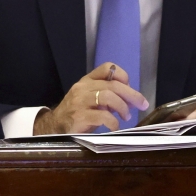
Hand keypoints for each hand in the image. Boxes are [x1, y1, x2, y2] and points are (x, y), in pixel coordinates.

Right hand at [33, 63, 149, 134]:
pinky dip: (113, 122)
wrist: (53, 127)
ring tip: (126, 117)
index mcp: (87, 81)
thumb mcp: (90, 100)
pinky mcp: (79, 116)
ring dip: (123, 107)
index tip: (130, 88)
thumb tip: (130, 99)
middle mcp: (83, 87)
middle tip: (142, 105)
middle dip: (131, 95)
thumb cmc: (76, 113)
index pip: (107, 68)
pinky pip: (102, 116)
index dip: (123, 76)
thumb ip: (106, 96)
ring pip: (108, 96)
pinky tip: (114, 127)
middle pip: (113, 84)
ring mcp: (80, 101)